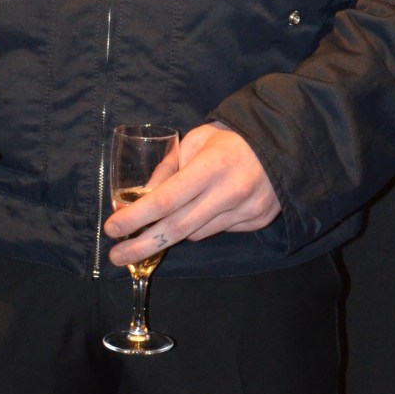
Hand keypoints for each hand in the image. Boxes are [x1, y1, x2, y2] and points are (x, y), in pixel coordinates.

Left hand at [104, 122, 279, 267]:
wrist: (282, 143)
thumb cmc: (230, 138)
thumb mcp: (195, 141)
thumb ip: (168, 168)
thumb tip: (140, 196)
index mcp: (211, 167)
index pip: (165, 200)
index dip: (135, 217)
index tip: (111, 229)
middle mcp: (230, 193)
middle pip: (176, 228)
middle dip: (141, 245)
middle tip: (116, 256)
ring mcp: (247, 211)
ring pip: (196, 233)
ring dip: (169, 235)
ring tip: (151, 232)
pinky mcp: (258, 222)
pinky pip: (217, 231)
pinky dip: (201, 226)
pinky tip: (200, 212)